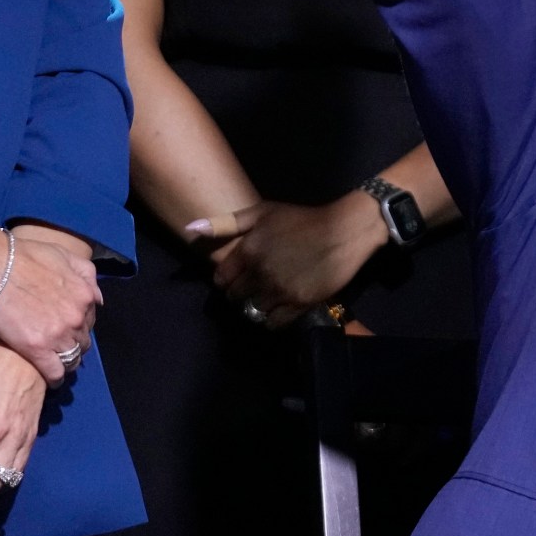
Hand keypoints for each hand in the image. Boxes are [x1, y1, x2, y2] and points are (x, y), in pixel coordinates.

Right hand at [0, 227, 99, 385]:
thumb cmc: (24, 256)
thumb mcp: (64, 256)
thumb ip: (86, 274)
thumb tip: (98, 298)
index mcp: (85, 296)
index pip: (90, 322)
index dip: (79, 327)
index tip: (68, 331)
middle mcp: (77, 317)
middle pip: (83, 342)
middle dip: (73, 345)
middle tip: (59, 347)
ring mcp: (58, 335)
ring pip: (72, 359)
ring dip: (66, 363)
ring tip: (55, 364)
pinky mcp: (37, 350)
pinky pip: (55, 373)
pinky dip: (55, 378)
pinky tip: (51, 380)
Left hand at [189, 195, 384, 327]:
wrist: (344, 231)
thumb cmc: (302, 219)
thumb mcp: (263, 212)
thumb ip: (227, 223)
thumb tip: (191, 228)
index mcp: (248, 250)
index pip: (221, 279)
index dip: (228, 279)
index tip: (240, 275)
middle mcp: (260, 273)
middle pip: (236, 297)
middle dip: (242, 293)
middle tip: (257, 286)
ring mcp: (279, 290)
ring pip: (254, 311)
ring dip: (259, 306)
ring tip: (271, 296)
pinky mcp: (298, 304)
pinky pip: (274, 323)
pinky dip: (274, 319)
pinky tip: (282, 307)